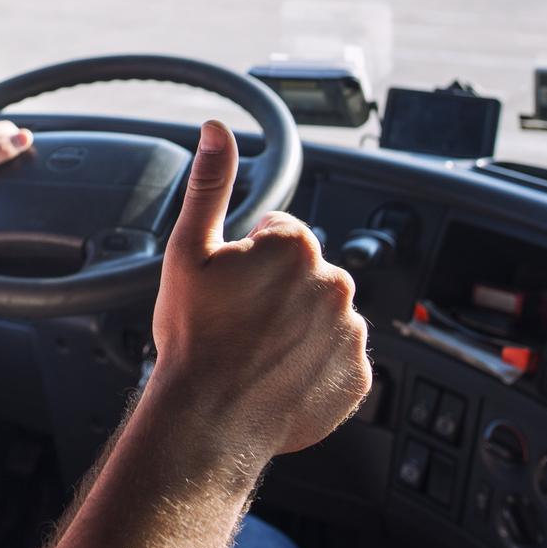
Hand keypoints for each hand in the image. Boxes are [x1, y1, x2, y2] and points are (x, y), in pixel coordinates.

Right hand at [148, 120, 371, 458]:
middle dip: (277, 289)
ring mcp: (351, 333)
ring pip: (322, 314)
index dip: (247, 257)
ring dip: (297, 326)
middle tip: (238, 320)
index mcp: (298, 246)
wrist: (209, 418)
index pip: (279, 233)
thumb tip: (217, 129)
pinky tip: (277, 374)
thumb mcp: (189, 249)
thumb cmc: (194, 336)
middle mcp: (336, 283)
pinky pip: (337, 358)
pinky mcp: (358, 376)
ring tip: (256, 351)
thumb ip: (211, 182)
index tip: (229, 287)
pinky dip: (314, 364)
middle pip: (304, 273)